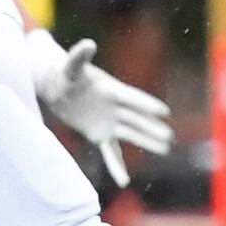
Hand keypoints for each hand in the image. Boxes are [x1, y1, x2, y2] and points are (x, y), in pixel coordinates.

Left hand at [35, 37, 172, 186]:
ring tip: (166, 149)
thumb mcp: (70, 66)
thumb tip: (88, 44)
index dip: (147, 104)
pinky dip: (116, 165)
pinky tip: (123, 181)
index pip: (132, 98)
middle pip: (137, 118)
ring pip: (131, 134)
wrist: (56, 86)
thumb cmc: (64, 73)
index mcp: (111, 89)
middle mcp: (114, 107)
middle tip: (169, 137)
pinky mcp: (98, 133)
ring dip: (146, 141)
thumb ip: (78, 56)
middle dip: (152, 127)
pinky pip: (110, 151)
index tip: (164, 112)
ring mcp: (108, 121)